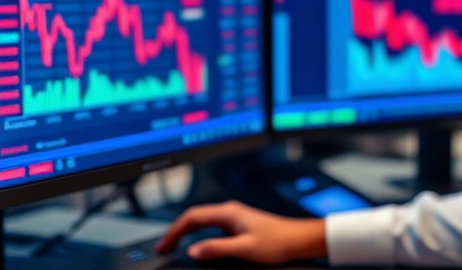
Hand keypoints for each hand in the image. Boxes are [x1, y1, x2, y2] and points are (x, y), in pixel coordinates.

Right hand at [155, 200, 327, 263]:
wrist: (299, 239)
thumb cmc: (278, 242)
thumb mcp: (244, 248)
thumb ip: (217, 248)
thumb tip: (193, 250)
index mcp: (228, 212)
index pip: (191, 217)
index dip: (174, 231)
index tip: (163, 245)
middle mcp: (230, 211)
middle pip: (194, 217)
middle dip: (176, 231)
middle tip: (162, 247)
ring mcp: (234, 217)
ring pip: (202, 222)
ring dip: (186, 232)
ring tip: (173, 246)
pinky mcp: (239, 225)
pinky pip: (212, 227)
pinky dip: (198, 235)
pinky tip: (197, 245)